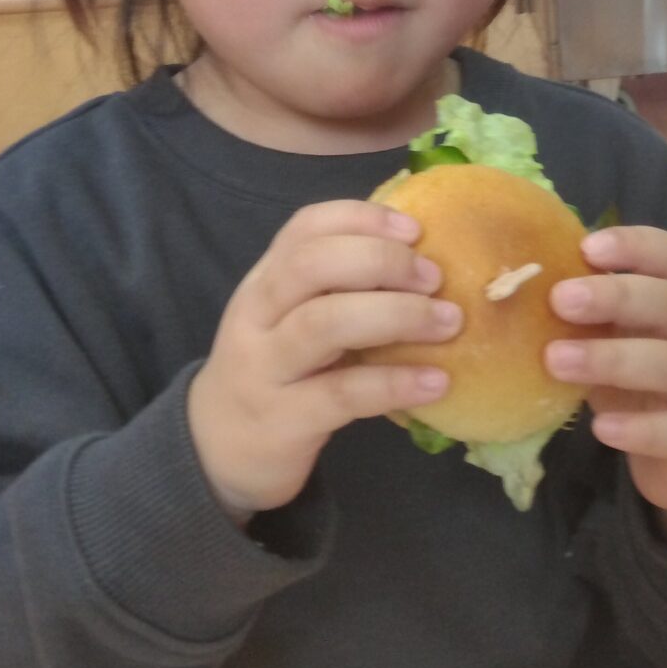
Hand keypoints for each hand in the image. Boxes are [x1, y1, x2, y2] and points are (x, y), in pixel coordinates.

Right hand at [188, 201, 460, 525]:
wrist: (218, 449)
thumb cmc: (276, 372)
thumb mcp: (290, 319)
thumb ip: (338, 289)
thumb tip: (425, 259)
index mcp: (266, 281)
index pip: (305, 228)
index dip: (361, 218)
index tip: (415, 229)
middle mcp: (258, 315)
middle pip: (311, 265)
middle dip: (381, 261)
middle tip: (435, 277)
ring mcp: (265, 368)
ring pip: (324, 324)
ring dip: (396, 315)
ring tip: (448, 322)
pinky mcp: (282, 420)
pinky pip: (342, 393)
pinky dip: (394, 383)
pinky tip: (436, 382)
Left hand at [545, 227, 666, 552]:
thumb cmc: (646, 384)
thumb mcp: (622, 339)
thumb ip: (588, 315)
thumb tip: (514, 285)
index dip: (635, 245)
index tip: (586, 247)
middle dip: (617, 296)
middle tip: (560, 300)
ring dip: (616, 360)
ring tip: (557, 361)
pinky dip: (643, 429)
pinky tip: (601, 428)